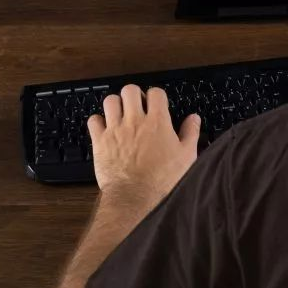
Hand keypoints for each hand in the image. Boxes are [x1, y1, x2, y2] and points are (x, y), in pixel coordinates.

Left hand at [87, 85, 200, 209]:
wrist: (136, 196)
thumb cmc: (162, 179)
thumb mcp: (186, 155)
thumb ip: (190, 133)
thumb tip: (194, 118)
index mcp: (158, 122)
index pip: (155, 93)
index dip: (156, 96)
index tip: (157, 104)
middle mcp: (135, 121)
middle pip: (129, 90)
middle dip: (134, 95)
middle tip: (137, 105)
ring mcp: (116, 130)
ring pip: (110, 101)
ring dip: (115, 104)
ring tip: (120, 114)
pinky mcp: (100, 142)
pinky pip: (93, 120)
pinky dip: (98, 121)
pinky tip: (105, 128)